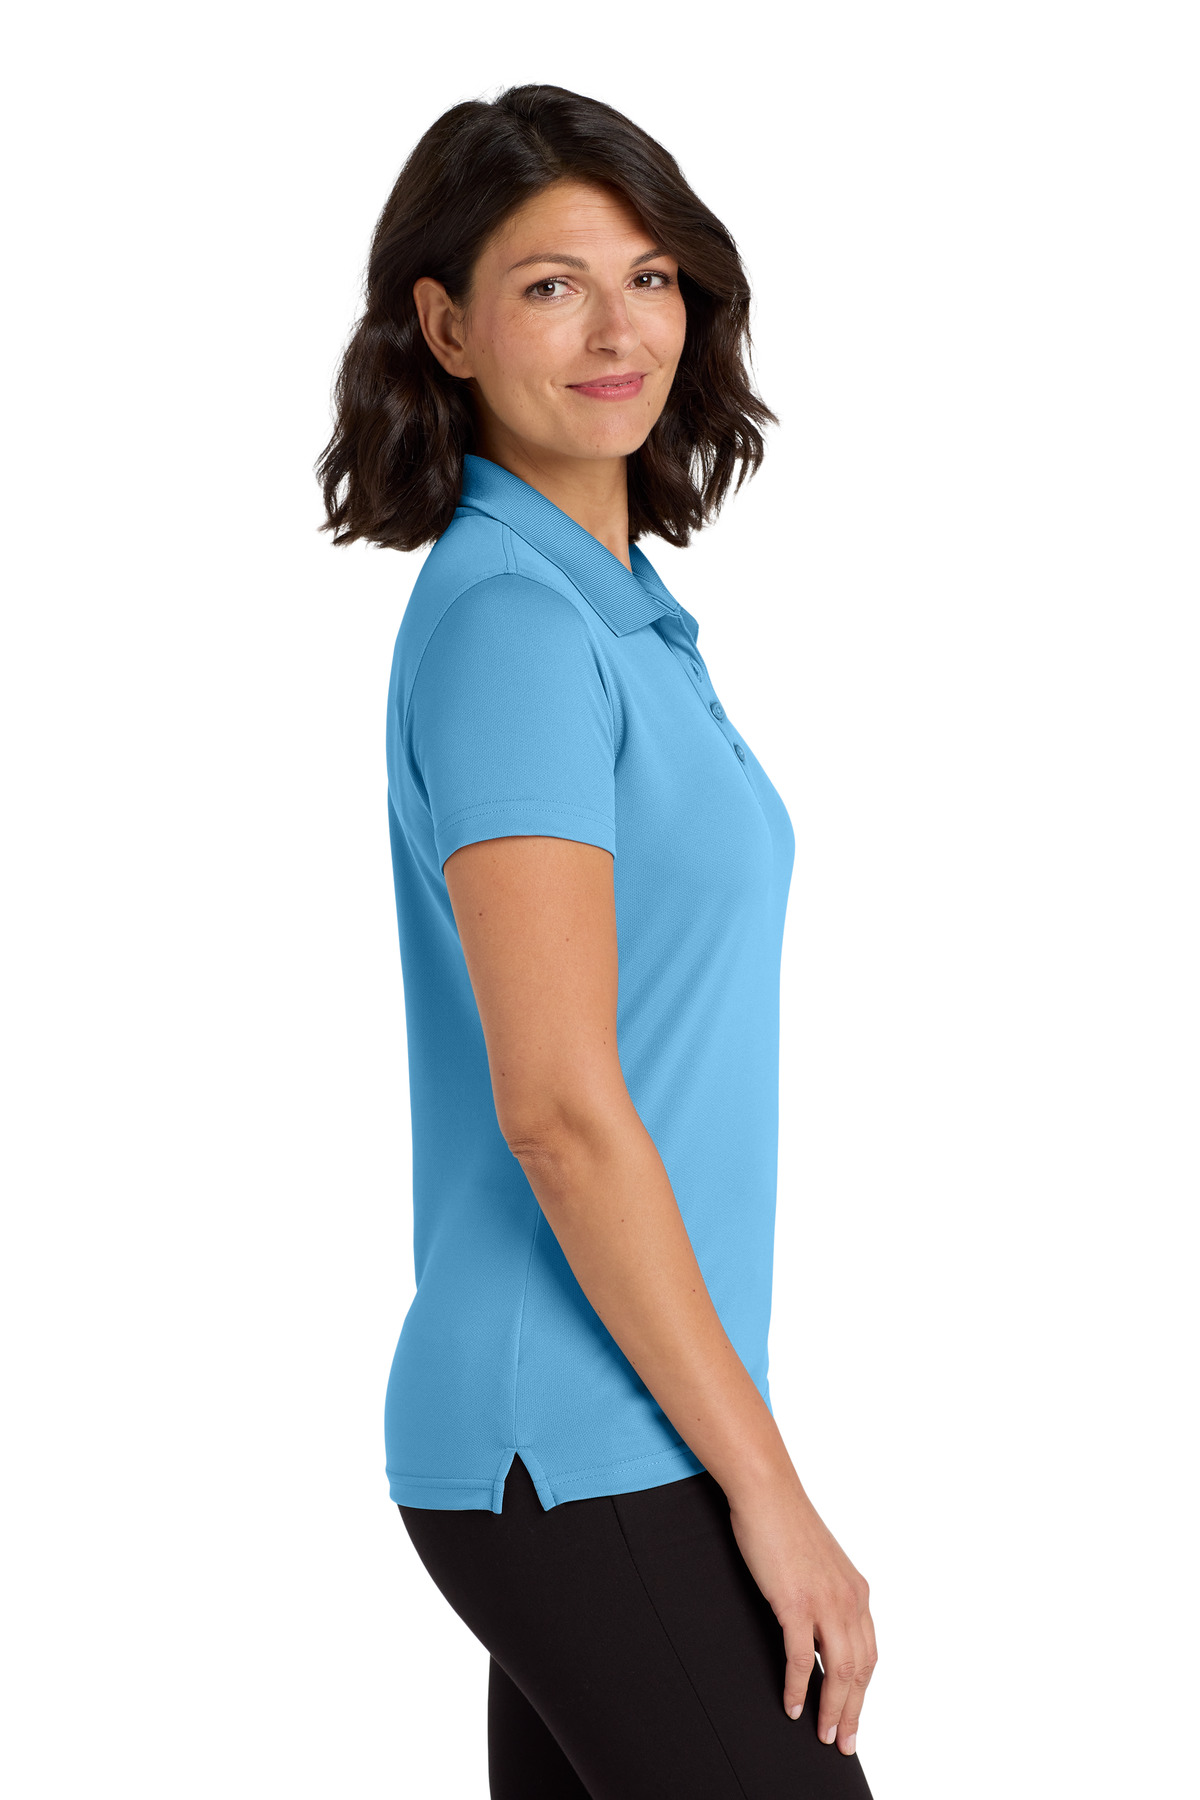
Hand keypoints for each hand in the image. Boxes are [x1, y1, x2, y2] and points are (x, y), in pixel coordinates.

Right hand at [727, 1476, 876, 1754]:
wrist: (768, 1492)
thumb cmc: (786, 1524)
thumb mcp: (819, 1566)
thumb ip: (827, 1597)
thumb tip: (819, 1632)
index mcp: (857, 1592)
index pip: (868, 1654)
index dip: (863, 1692)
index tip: (853, 1717)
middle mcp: (849, 1599)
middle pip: (859, 1670)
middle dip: (852, 1711)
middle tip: (844, 1741)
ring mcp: (824, 1602)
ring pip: (838, 1671)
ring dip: (832, 1708)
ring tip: (824, 1733)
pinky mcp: (796, 1603)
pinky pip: (801, 1658)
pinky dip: (798, 1687)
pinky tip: (793, 1705)